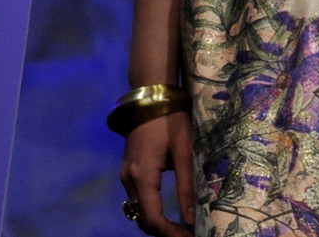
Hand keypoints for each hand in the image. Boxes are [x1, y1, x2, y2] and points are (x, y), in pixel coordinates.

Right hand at [120, 111, 194, 235]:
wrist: (150, 95)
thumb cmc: (170, 121)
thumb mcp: (183, 153)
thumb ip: (187, 188)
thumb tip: (192, 221)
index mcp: (142, 175)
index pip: (152, 218)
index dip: (171, 234)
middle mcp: (128, 178)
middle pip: (143, 219)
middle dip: (165, 233)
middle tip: (190, 236)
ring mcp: (126, 174)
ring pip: (138, 211)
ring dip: (158, 225)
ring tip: (183, 229)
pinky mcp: (129, 170)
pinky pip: (138, 200)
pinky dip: (152, 212)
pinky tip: (170, 215)